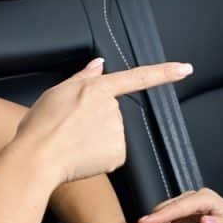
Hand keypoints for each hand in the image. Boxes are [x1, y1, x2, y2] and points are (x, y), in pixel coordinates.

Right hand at [9, 58, 192, 186]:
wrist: (37, 158)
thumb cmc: (40, 126)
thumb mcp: (57, 92)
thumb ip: (83, 77)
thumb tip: (99, 64)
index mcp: (98, 89)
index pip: (138, 77)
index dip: (164, 73)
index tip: (185, 69)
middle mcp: (112, 108)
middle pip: (112, 114)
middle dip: (96, 121)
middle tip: (70, 129)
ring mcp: (118, 132)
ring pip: (112, 135)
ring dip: (96, 140)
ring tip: (72, 143)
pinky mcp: (118, 154)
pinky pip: (112, 154)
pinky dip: (100, 157)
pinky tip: (82, 157)